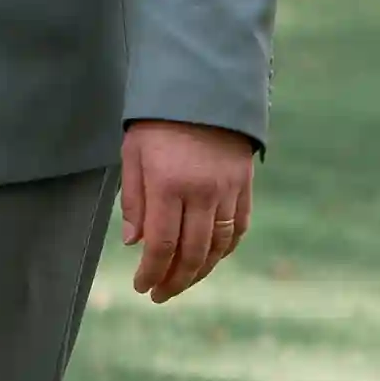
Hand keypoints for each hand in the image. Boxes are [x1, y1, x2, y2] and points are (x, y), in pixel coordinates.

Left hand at [121, 118, 253, 300]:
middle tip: (160, 294)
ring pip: (219, 246)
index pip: (162, 244)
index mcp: (169, 184)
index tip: (142, 287)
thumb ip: (134, 200)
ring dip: (201, 271)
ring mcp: (228, 189)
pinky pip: (239, 228)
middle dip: (175, 280)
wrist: (204, 86)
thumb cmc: (159, 121)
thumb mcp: (133, 153)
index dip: (152, 272)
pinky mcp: (245, 185)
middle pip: (193, 253)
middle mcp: (202, 191)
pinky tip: (211, 259)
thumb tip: (134, 243)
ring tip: (182, 282)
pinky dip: (225, 249)